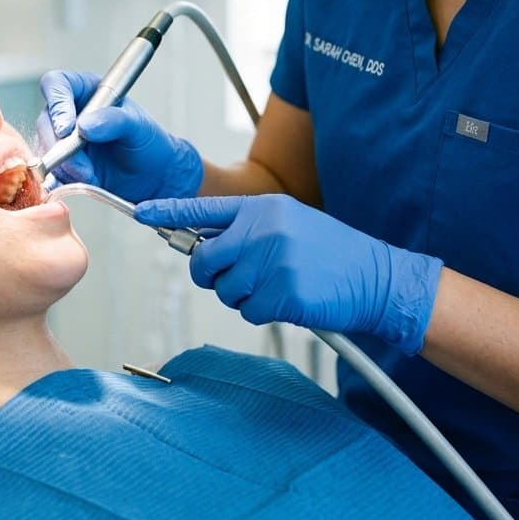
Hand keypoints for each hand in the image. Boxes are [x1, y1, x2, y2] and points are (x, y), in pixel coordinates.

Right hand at [36, 69, 202, 202]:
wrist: (153, 176)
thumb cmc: (147, 142)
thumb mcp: (137, 126)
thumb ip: (113, 120)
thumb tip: (85, 125)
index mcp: (85, 91)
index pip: (56, 84)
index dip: (57, 103)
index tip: (67, 127)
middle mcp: (69, 113)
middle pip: (45, 121)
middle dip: (61, 146)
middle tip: (82, 164)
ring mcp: (63, 140)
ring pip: (46, 149)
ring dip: (66, 166)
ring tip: (91, 176)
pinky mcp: (63, 165)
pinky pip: (50, 171)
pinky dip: (63, 180)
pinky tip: (82, 183)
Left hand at [135, 194, 442, 354]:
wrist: (378, 277)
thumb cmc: (331, 252)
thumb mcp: (288, 223)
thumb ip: (247, 229)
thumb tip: (204, 245)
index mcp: (261, 208)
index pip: (202, 208)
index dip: (167, 212)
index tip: (141, 212)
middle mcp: (261, 231)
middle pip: (204, 259)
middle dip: (212, 274)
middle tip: (238, 276)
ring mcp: (271, 262)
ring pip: (224, 290)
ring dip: (243, 295)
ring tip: (277, 285)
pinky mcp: (282, 294)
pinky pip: (248, 310)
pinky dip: (263, 311)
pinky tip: (289, 300)